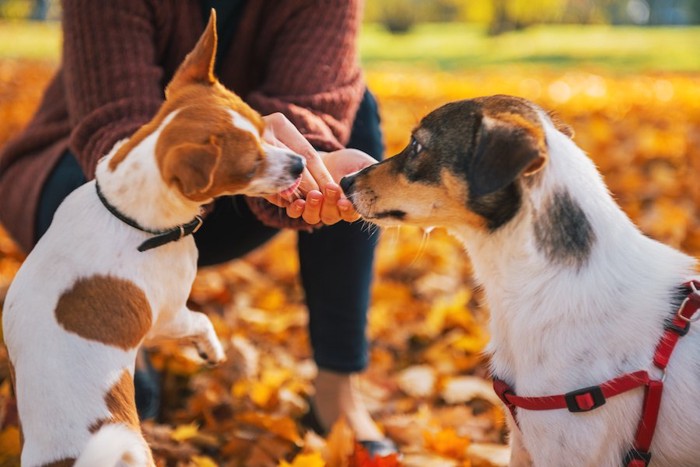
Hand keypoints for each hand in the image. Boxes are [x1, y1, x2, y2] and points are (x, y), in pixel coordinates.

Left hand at [260, 113, 376, 224]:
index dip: (348, 210)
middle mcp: (333, 213)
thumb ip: (371, 175)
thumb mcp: (363, 165)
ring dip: (314, 208)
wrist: (323, 157)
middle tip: (331, 187)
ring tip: (314, 194)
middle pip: (331, 216)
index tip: (345, 202)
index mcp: (351, 206)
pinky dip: (296, 209)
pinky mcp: (299, 205)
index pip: (351, 215)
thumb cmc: (347, 162)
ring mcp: (315, 210)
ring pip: (313, 218)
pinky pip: (296, 213)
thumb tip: (380, 182)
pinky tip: (298, 201)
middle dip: (331, 203)